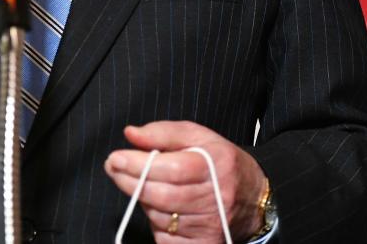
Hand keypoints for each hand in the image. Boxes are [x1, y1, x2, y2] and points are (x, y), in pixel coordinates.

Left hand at [104, 121, 266, 241]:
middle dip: (131, 182)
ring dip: (144, 201)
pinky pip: (166, 238)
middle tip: (114, 168)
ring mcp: (209, 225)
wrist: (253, 198)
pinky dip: (156, 222)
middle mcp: (215, 198)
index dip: (139, 165)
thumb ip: (163, 132)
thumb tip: (131, 134)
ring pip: (161, 217)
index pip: (172, 168)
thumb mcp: (198, 136)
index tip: (115, 158)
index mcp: (216, 166)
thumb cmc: (220, 162)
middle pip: (163, 196)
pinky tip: (161, 208)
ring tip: (144, 185)